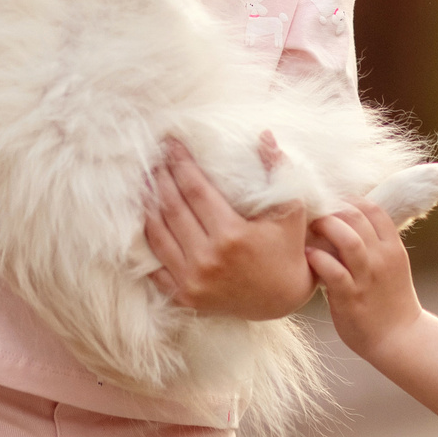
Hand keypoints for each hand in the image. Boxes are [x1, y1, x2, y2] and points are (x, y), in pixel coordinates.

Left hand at [145, 136, 314, 318]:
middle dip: (161, 178)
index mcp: (232, 234)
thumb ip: (278, 169)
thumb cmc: (287, 250)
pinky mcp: (185, 296)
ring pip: (158, 234)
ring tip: (146, 182)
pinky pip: (156, 265)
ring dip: (148, 205)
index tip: (171, 144)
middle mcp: (208, 258)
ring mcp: (193, 280)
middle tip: (155, 157)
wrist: (282, 300)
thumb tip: (264, 136)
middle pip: (172, 208)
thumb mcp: (291, 209)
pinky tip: (146, 219)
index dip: (181, 164)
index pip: (195, 190)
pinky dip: (148, 241)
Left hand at [307, 199, 422, 360]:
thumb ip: (374, 245)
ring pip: (347, 238)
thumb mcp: (391, 266)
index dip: (350, 200)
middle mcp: (382, 258)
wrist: (401, 338)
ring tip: (310, 228)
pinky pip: (333, 271)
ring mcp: (367, 277)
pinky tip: (308, 255)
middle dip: (333, 209)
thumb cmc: (390, 300)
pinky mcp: (351, 297)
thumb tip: (344, 223)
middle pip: (357, 216)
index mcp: (393, 248)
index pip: (374, 209)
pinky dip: (317, 258)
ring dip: (325, 227)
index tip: (333, 202)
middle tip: (315, 214)